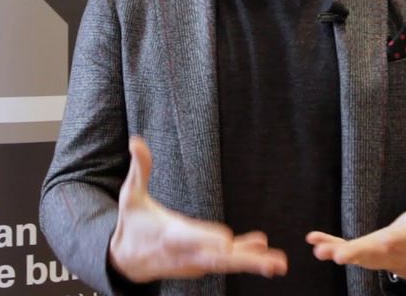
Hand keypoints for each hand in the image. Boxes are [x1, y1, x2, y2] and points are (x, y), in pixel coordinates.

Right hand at [109, 136, 287, 282]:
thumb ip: (139, 169)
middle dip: (244, 260)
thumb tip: (135, 140)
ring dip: (253, 262)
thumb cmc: (132, 224)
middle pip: (217, 259)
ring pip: (226, 263)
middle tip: (270, 264)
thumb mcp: (131, 196)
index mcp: (169, 235)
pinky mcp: (202, 263)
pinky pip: (226, 261)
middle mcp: (186, 253)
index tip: (226, 242)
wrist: (127, 261)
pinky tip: (264, 250)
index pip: (189, 238)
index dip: (206, 238)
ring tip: (278, 264)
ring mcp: (195, 261)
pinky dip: (245, 255)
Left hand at [306, 183, 405, 278]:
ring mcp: (372, 252)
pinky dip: (329, 244)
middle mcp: (386, 250)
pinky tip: (313, 240)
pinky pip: (344, 248)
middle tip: (334, 256)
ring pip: (354, 254)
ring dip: (335, 251)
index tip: (360, 249)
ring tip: (318, 250)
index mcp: (404, 240)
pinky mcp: (362, 249)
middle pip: (368, 254)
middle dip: (352, 255)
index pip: (390, 245)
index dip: (376, 247)